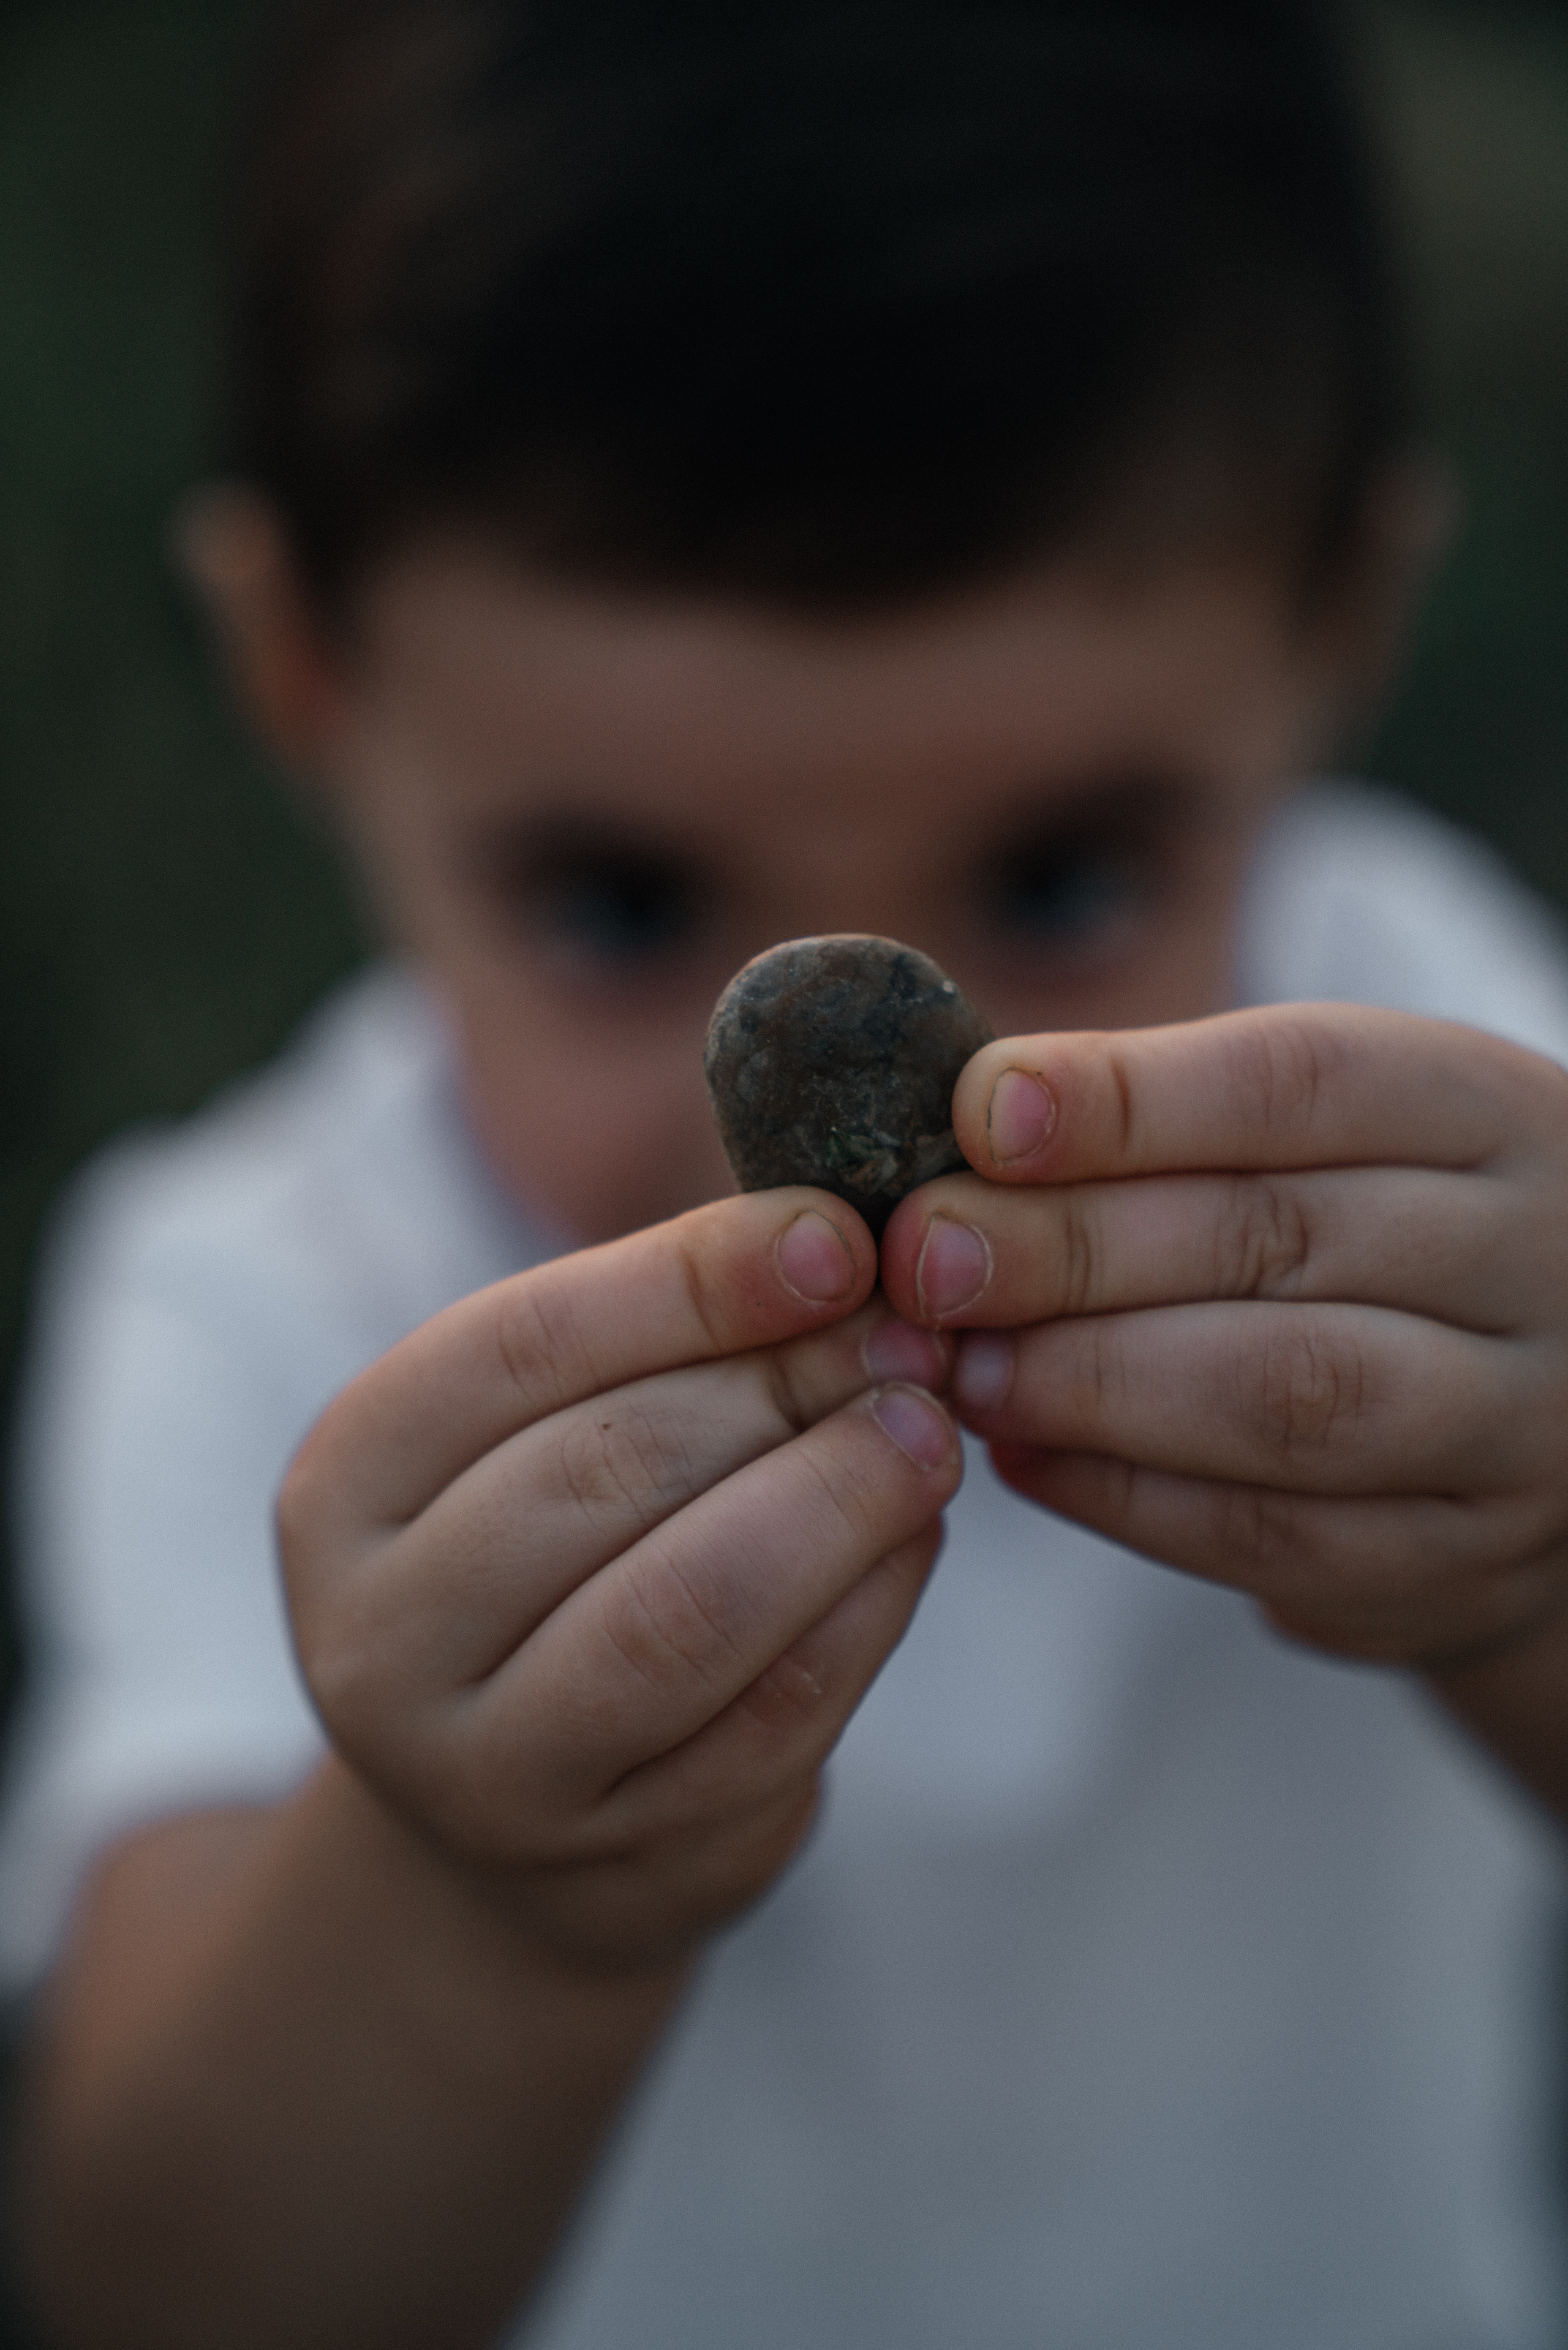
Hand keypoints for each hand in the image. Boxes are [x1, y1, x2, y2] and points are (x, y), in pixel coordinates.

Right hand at [278, 1192, 960, 1971]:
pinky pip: (775, 1716)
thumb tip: (837, 1250)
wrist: (514, 1813)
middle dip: (785, 1388)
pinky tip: (917, 1541)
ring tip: (928, 1433)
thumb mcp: (552, 1429)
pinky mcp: (624, 1862)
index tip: (836, 1239)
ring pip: (689, 1611)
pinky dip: (870, 1609)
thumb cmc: (554, 1561)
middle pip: (608, 1473)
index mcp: (348, 1484)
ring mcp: (492, 1773)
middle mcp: (384, 1637)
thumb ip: (665, 1338)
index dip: (692, 1282)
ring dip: (841, 1501)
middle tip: (909, 1340)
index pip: (521, 1347)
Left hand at [881, 1005, 1567, 1670]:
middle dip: (1076, 1249)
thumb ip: (1160, 1125)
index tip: (981, 1113)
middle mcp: (1530, 1261)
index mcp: (1484, 1112)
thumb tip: (960, 1129)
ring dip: (1094, 1383)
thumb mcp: (1319, 1139)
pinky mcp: (1461, 1563)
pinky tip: (1024, 1456)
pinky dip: (1126, 1497)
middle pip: (1285, 1240)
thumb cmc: (1371, 1232)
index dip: (1130, 1099)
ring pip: (1291, 1399)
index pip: (1306, 1082)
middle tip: (929, 1260)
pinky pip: (1277, 1538)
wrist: (1554, 1412)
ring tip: (961, 1368)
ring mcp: (1514, 1426)